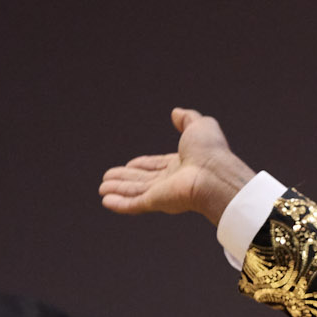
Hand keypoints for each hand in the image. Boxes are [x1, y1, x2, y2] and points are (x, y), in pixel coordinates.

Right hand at [99, 108, 255, 223]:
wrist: (214, 172)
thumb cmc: (211, 152)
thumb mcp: (200, 126)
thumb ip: (188, 118)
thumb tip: (177, 112)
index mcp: (182, 164)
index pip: (157, 166)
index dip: (142, 165)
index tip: (129, 165)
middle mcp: (172, 180)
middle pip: (143, 180)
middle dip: (125, 179)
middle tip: (108, 179)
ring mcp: (164, 192)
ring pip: (135, 192)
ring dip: (118, 190)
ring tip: (102, 189)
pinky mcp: (157, 202)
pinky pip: (134, 203)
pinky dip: (120, 203)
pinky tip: (106, 201)